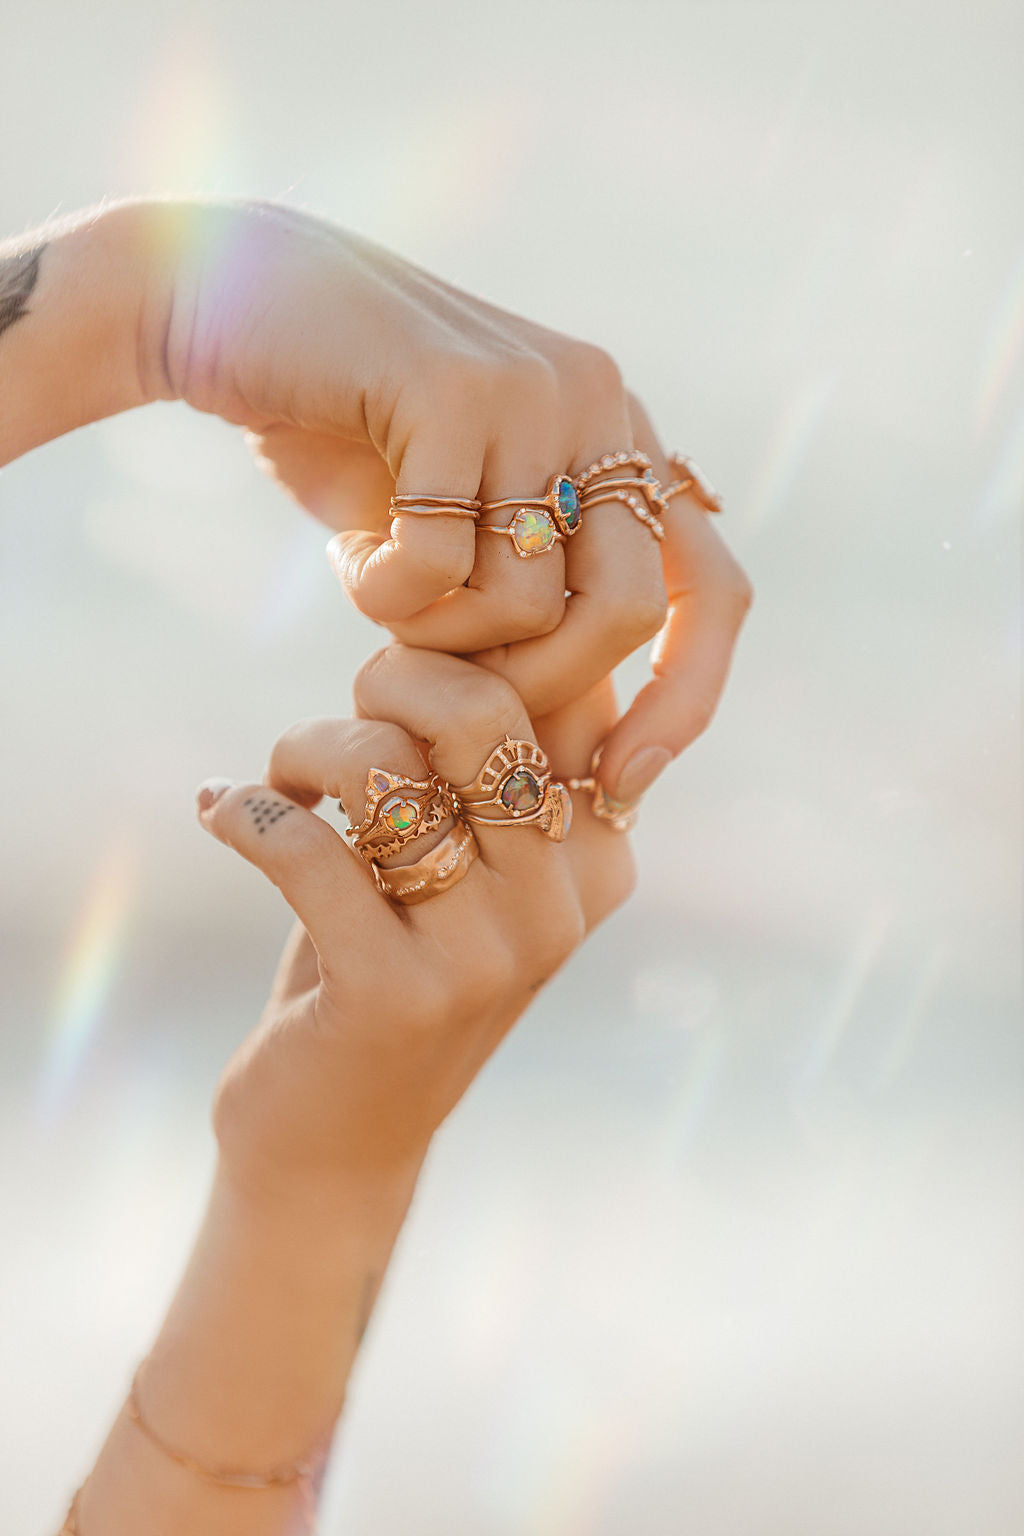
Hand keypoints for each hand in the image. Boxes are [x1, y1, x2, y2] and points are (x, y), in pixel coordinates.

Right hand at [145, 201, 749, 811]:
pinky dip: (384, 596)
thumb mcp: (465, 529)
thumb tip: (592, 750)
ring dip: (439, 638)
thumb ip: (535, 601)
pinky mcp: (454, 389)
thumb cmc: (352, 439)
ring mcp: (533, 389)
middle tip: (457, 688)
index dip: (686, 697)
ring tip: (385, 589)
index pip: (713, 590)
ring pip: (527, 605)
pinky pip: (438, 569)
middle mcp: (600, 403)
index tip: (624, 784)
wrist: (232, 305)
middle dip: (544, 688)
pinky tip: (348, 555)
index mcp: (620, 439)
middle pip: (630, 612)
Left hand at [195, 646, 633, 1193]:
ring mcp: (488, 955)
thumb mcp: (465, 858)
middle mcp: (565, 905)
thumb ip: (490, 755)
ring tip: (275, 774)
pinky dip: (244, 811)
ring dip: (304, 748)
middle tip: (346, 709)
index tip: (400, 665)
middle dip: (390, 679)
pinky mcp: (395, 993)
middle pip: (484, 710)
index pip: (560, 689)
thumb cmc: (390, 960)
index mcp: (599, 856)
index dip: (467, 647)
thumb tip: (465, 613)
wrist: (340, 1134)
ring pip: (387, 769)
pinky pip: (304, 848)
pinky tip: (217, 809)